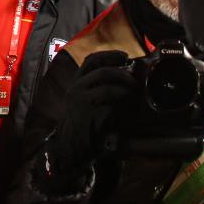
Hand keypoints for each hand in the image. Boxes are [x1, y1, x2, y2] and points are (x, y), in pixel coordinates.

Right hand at [44, 51, 138, 177]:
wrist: (69, 148)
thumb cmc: (80, 125)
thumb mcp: (84, 102)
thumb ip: (97, 89)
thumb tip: (124, 78)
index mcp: (76, 84)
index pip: (91, 60)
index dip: (109, 55)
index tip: (124, 56)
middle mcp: (76, 89)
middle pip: (102, 71)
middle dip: (122, 74)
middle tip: (135, 82)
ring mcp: (80, 102)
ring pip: (107, 88)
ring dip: (125, 91)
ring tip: (134, 97)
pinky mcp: (88, 116)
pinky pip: (110, 108)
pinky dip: (122, 109)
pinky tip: (128, 114)